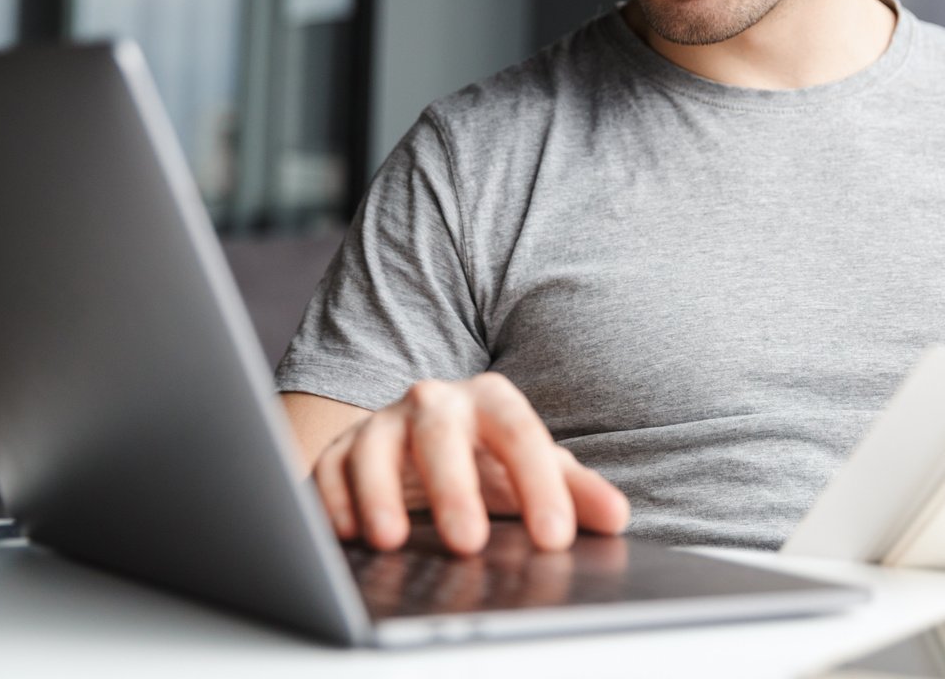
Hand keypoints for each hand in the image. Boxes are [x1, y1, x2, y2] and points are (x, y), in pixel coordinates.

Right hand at [307, 372, 629, 555]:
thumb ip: (576, 492)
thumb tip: (616, 516)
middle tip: (471, 543)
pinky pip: (328, 469)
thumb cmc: (488, 459)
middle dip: (454, 488)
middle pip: (441, 435)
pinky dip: (333, 500)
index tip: (555, 537)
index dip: (539, 484)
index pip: (520, 435)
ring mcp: (382, 423)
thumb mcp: (535, 470)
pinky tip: (347, 534)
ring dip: (379, 494)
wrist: (426, 440)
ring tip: (390, 541)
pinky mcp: (339, 449)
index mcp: (491, 401)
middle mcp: (434, 402)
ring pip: (374, 448)